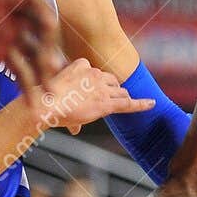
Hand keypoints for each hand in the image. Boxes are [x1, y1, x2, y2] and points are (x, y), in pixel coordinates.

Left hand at [0, 0, 64, 101]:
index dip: (44, 11)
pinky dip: (26, 85)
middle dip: (47, 51)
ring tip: (48, 97)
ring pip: (33, 55)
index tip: (50, 28)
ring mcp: (8, 35)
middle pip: (39, 31)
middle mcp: (11, 16)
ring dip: (42, 74)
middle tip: (49, 74)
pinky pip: (19, 68)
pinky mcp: (1, 52)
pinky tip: (32, 103)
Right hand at [25, 57, 152, 134]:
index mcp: (81, 65)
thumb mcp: (55, 96)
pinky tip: (152, 104)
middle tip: (104, 101)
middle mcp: (94, 74)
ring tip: (117, 107)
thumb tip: (75, 130)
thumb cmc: (45, 101)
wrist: (46, 105)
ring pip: (120, 92)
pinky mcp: (106, 104)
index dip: (96, 84)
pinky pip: (128, 103)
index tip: (91, 92)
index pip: (96, 72)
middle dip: (111, 90)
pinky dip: (141, 104)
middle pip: (112, 81)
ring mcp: (102, 89)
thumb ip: (67, 106)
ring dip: (121, 98)